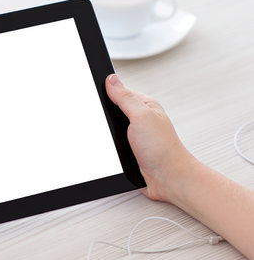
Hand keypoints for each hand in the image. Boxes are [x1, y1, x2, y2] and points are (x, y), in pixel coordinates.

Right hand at [105, 74, 196, 203]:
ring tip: (110, 141)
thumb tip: (111, 79)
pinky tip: (109, 152)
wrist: (169, 179)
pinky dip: (107, 149)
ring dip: (105, 136)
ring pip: (108, 130)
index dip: (103, 92)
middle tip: (106, 124)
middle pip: (109, 111)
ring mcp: (131, 136)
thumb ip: (125, 97)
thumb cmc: (163, 149)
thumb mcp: (142, 116)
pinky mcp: (126, 151)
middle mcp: (137, 119)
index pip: (117, 91)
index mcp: (143, 105)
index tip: (91, 94)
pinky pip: (109, 145)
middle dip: (103, 118)